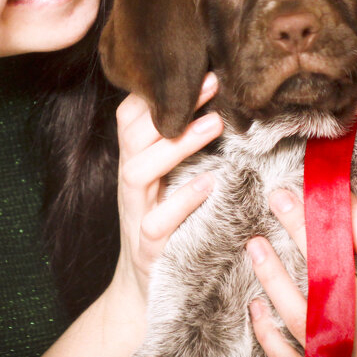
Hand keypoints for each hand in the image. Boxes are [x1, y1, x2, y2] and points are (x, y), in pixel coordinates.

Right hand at [109, 72, 222, 304]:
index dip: (154, 88)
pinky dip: (182, 201)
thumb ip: (186, 148)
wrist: (150, 291)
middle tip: (213, 81)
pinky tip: (210, 185)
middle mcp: (131, 182)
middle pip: (134, 133)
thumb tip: (225, 102)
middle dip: (171, 105)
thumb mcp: (174, 182)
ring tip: (214, 124)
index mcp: (137, 161)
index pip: (132, 114)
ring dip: (176, 145)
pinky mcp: (148, 247)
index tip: (192, 65)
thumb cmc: (172, 226)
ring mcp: (135, 214)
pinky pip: (156, 222)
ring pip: (138, 170)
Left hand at [247, 191, 356, 356]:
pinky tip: (253, 307)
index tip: (323, 186)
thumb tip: (352, 220)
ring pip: (307, 319)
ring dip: (276, 278)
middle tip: (278, 198)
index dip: (349, 214)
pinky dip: (269, 336)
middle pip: (336, 277)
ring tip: (253, 245)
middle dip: (305, 232)